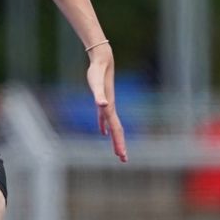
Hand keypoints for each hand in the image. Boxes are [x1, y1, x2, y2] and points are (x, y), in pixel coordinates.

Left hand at [86, 43, 126, 161]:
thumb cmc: (98, 72)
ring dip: (115, 138)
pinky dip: (103, 126)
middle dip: (120, 145)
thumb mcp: (96, 84)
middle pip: (117, 130)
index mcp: (109, 108)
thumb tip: (102, 105)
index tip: (122, 155)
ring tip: (116, 150)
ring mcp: (107, 105)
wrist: (102, 60)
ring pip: (112, 126)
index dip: (119, 142)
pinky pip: (103, 118)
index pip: (116, 130)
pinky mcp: (102, 101)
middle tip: (123, 159)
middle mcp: (110, 108)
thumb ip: (99, 95)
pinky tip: (102, 132)